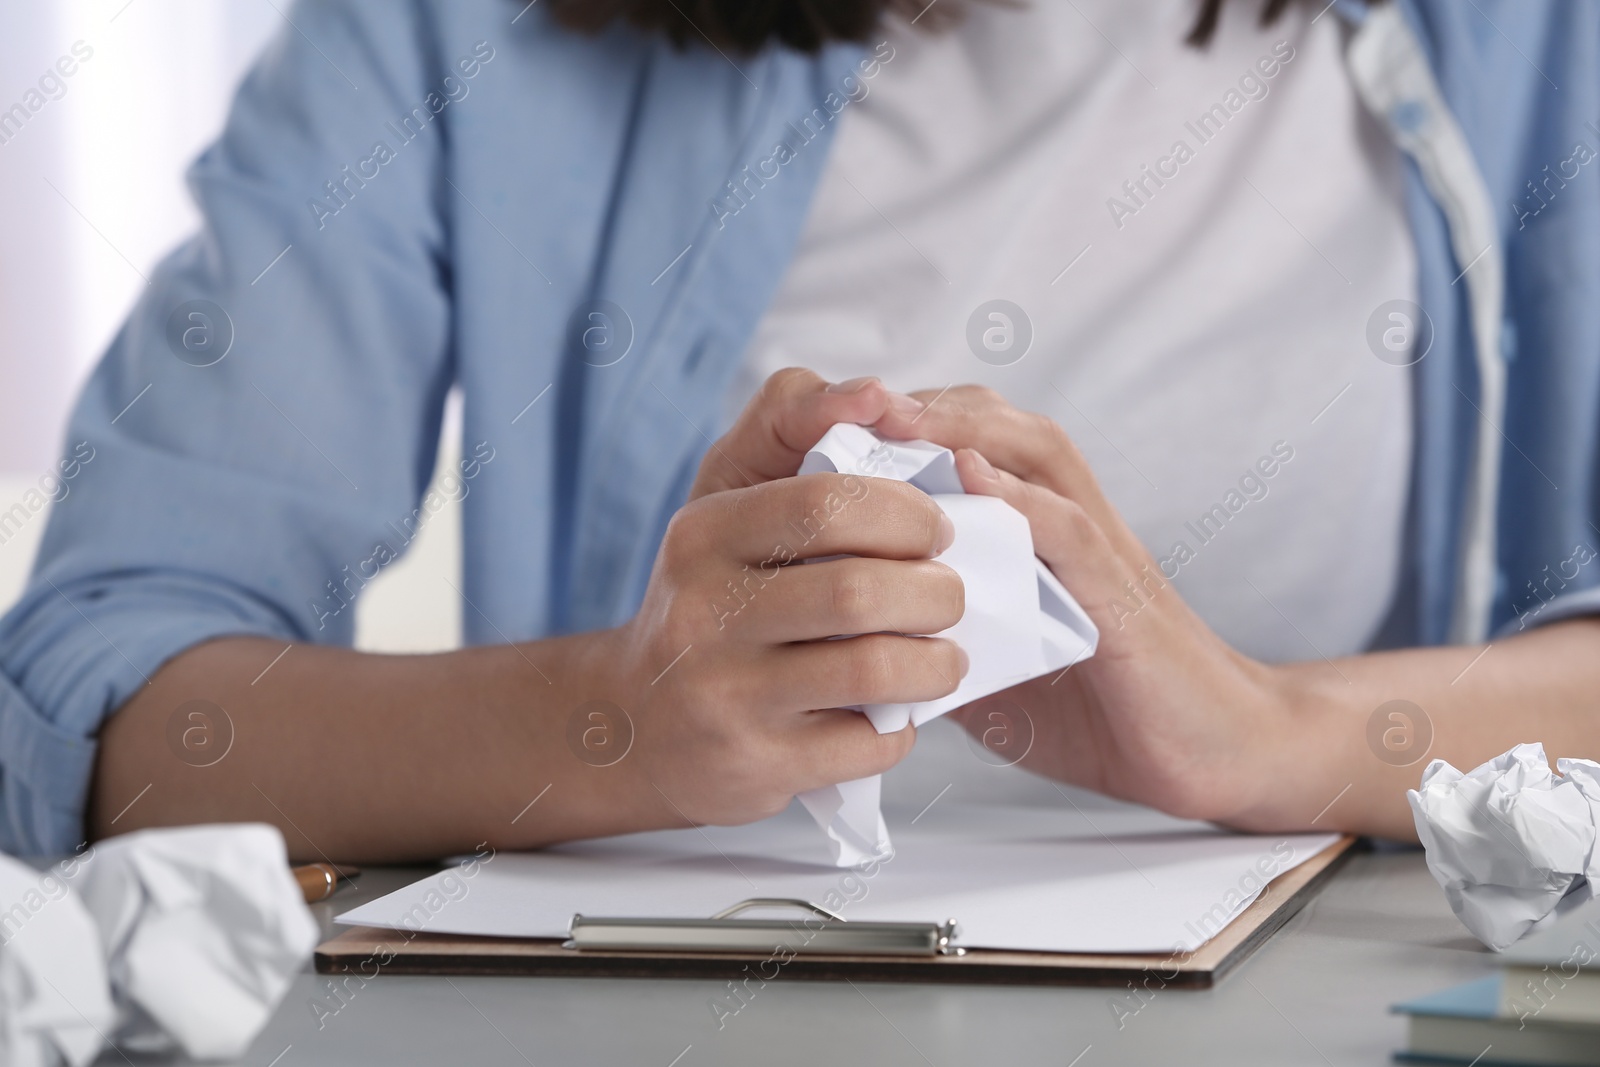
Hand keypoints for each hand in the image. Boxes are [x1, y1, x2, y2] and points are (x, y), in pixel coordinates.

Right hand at [596, 372, 967, 827]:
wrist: (635, 724)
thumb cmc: (710, 595)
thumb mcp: (728, 492)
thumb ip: (795, 419)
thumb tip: (880, 393)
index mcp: (703, 536)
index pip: (827, 504)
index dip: (906, 514)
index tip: (936, 528)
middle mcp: (702, 614)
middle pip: (859, 592)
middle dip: (936, 592)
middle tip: (949, 596)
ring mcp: (725, 697)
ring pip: (874, 669)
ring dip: (937, 662)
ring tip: (944, 655)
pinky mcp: (755, 766)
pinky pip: (867, 743)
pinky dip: (904, 726)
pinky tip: (895, 711)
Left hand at [874, 386, 1291, 826]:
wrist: (1214, 755)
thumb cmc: (1108, 710)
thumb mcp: (1001, 672)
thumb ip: (945, 641)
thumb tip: (862, 646)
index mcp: (1040, 537)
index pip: (973, 449)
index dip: (910, 428)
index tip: (837, 423)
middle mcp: (1072, 526)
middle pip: (1000, 429)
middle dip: (926, 407)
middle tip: (853, 398)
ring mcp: (1101, 555)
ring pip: (1037, 457)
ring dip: (965, 428)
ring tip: (898, 413)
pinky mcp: (1123, 598)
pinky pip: (1071, 532)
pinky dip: (1022, 499)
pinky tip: (973, 478)